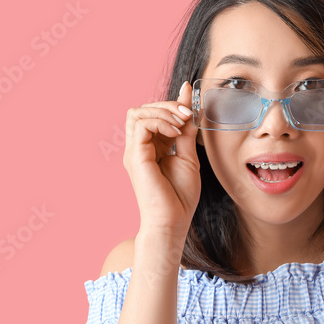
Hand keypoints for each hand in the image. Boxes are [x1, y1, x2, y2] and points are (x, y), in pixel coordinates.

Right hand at [122, 80, 200, 235]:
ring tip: (181, 123)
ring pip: (138, 112)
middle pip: (143, 109)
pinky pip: (142, 124)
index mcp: (150, 148)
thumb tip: (188, 101)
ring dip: (163, 111)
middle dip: (168, 105)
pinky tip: (175, 133)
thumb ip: (186, 130)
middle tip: (188, 114)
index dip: (172, 105)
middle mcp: (138, 147)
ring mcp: (134, 151)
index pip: (153, 115)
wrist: (173, 221)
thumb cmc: (180, 196)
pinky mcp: (135, 156)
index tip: (190, 101)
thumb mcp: (188, 155)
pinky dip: (160, 122)